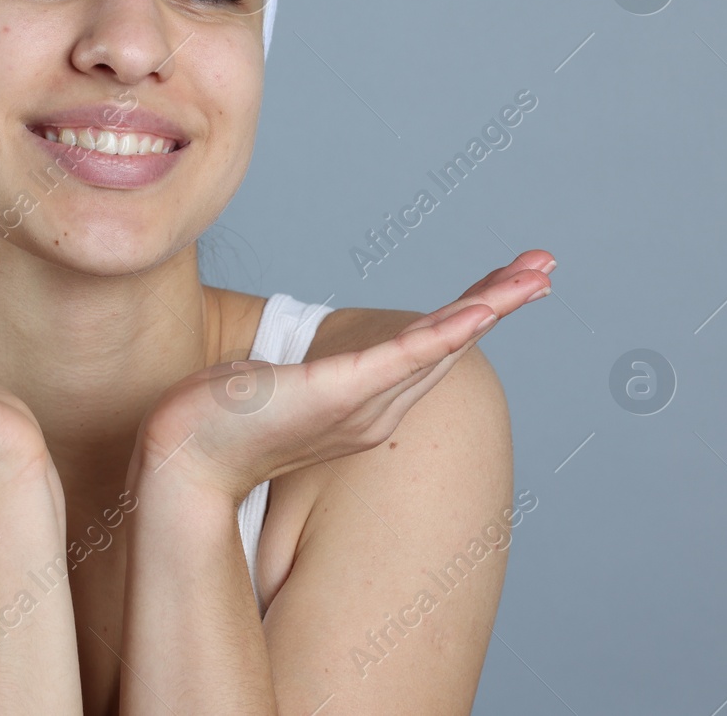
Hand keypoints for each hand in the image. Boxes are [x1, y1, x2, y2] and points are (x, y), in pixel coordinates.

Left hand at [132, 251, 555, 500]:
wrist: (181, 459)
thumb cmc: (214, 424)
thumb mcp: (266, 388)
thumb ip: (290, 379)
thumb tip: (277, 367)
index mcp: (362, 406)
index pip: (426, 348)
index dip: (470, 314)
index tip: (505, 284)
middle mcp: (374, 411)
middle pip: (449, 342)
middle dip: (499, 301)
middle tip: (546, 267)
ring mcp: (360, 403)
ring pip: (439, 344)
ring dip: (490, 306)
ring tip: (535, 276)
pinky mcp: (338, 391)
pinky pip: (404, 356)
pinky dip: (446, 331)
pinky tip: (479, 309)